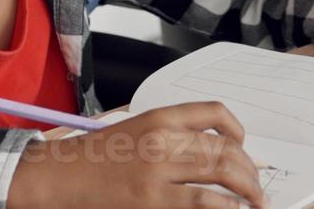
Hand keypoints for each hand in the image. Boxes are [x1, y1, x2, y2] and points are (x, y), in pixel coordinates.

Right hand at [8, 102, 264, 208]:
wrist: (56, 178)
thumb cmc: (91, 159)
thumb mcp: (133, 132)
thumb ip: (170, 139)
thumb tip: (211, 154)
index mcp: (159, 118)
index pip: (214, 113)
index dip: (238, 130)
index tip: (245, 147)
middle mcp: (164, 140)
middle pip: (226, 149)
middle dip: (250, 170)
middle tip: (257, 186)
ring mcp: (160, 172)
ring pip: (223, 175)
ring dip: (248, 191)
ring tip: (256, 203)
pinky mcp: (153, 201)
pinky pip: (204, 203)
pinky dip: (226, 208)